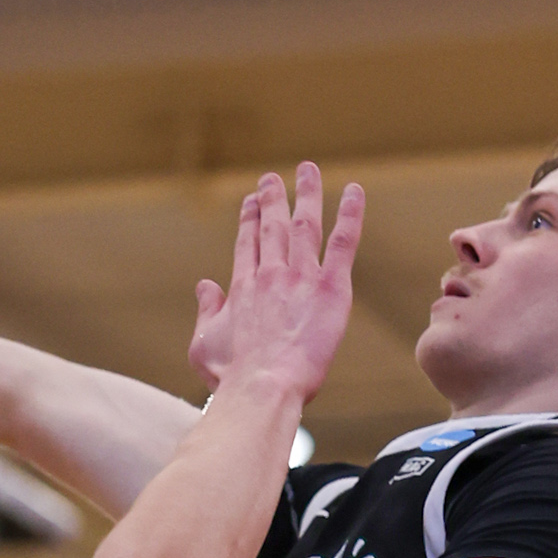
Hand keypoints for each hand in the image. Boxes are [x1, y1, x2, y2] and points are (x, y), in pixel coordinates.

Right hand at [187, 164, 363, 402]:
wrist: (263, 387)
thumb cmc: (232, 376)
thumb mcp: (203, 344)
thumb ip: (206, 311)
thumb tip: (205, 285)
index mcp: (243, 287)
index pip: (247, 243)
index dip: (249, 219)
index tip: (251, 202)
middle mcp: (271, 273)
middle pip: (273, 226)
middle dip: (272, 199)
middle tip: (272, 179)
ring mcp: (301, 278)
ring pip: (306, 224)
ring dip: (307, 194)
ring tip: (307, 170)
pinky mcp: (331, 288)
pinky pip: (343, 243)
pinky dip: (350, 214)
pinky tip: (354, 191)